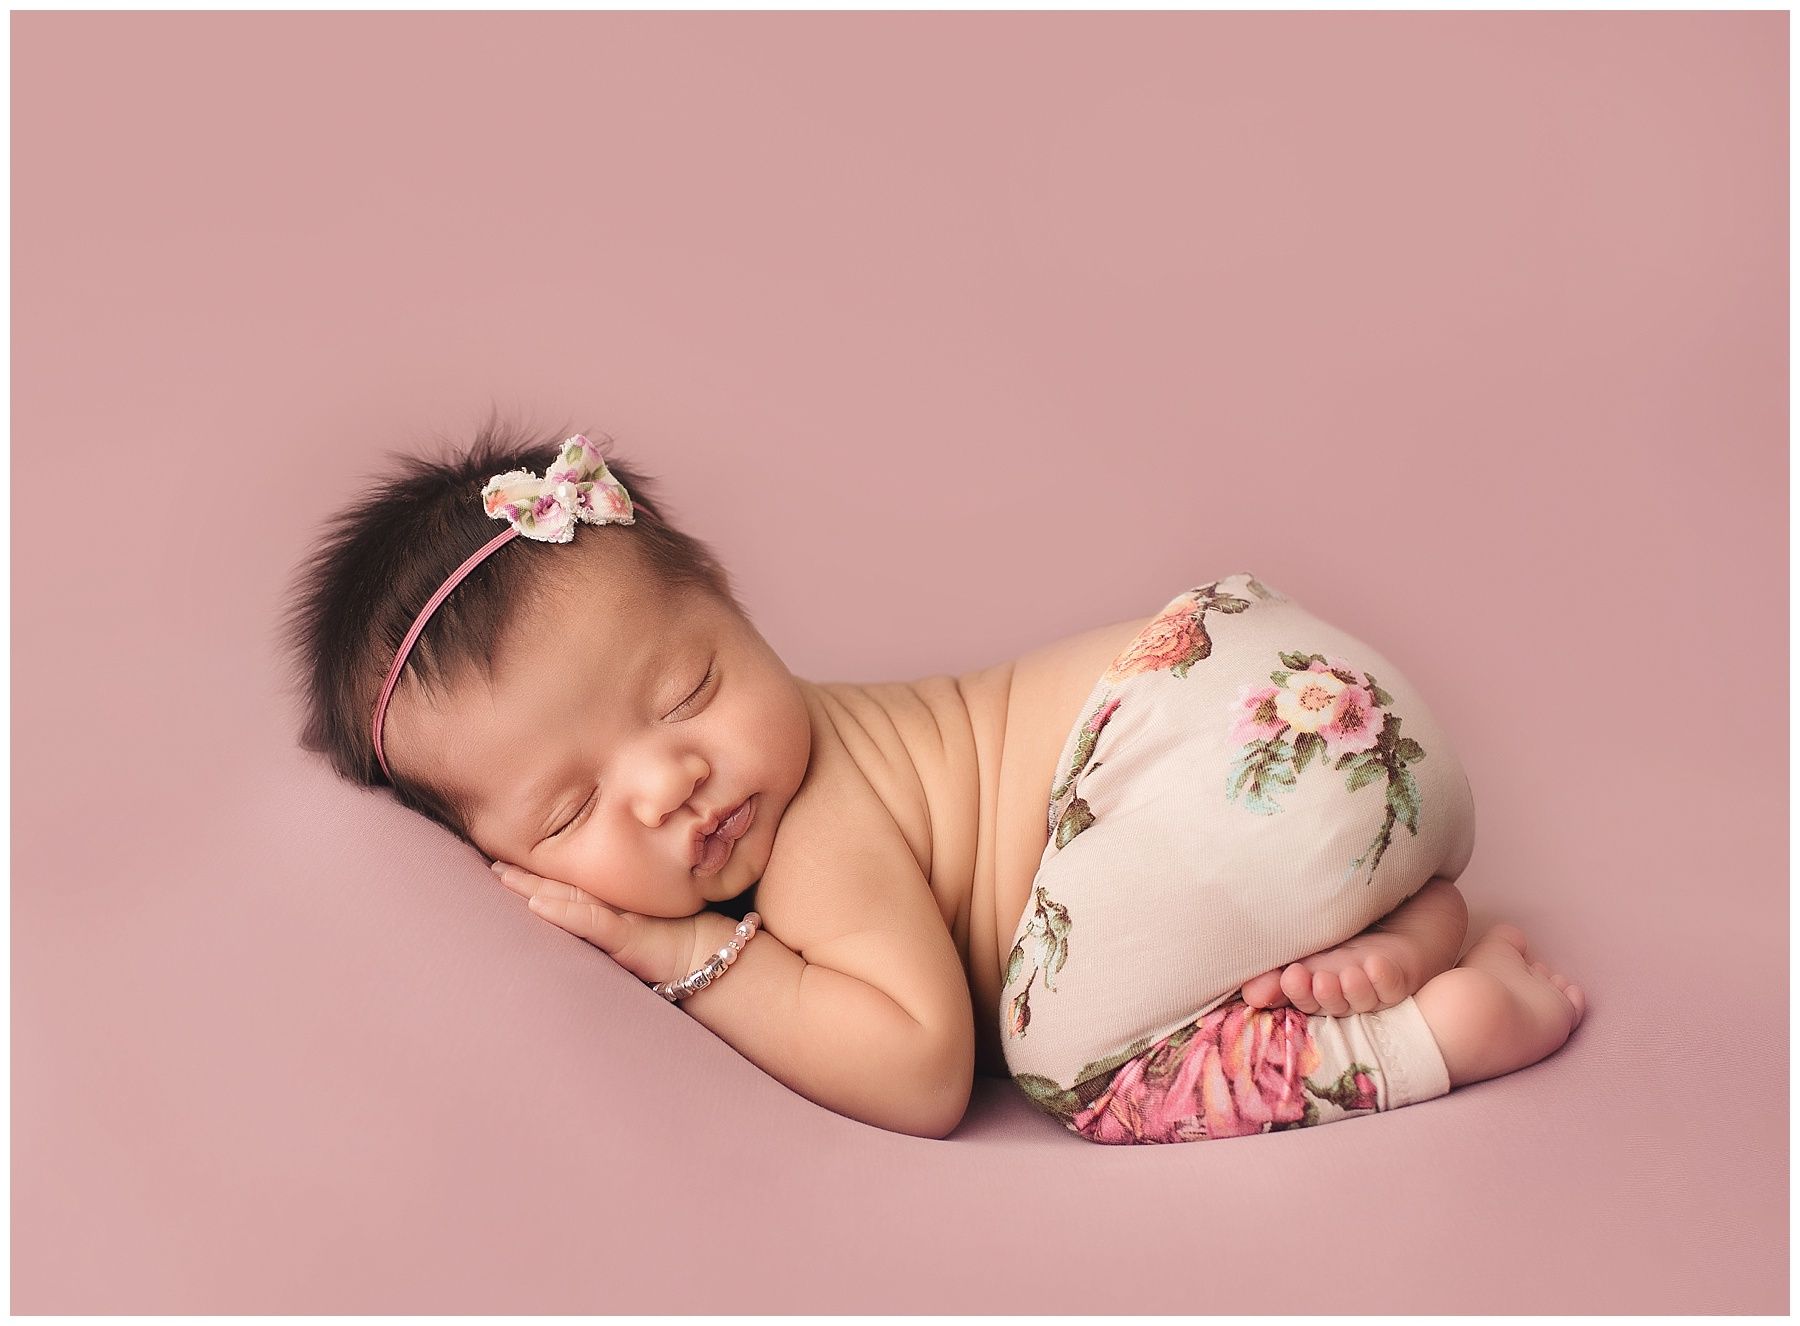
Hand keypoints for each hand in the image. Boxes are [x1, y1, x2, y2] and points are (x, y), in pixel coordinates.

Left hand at [489, 861, 700, 988]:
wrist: (710, 960)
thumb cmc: (677, 945)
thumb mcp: (638, 931)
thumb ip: (610, 920)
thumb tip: (577, 912)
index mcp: (613, 904)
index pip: (571, 884)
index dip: (541, 872)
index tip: (506, 860)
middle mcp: (614, 906)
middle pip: (563, 885)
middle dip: (527, 874)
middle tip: (493, 863)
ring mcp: (620, 918)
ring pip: (569, 897)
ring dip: (534, 886)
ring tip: (503, 876)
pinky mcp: (625, 938)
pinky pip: (590, 923)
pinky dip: (562, 913)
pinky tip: (537, 905)